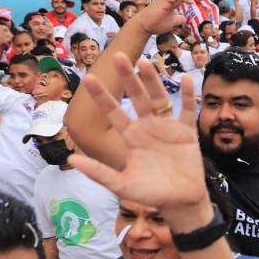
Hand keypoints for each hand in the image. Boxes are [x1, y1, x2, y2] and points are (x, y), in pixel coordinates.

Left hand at [68, 53, 210, 229]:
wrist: (179, 202)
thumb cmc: (150, 194)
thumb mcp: (120, 184)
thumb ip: (97, 172)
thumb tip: (70, 160)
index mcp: (130, 137)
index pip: (113, 111)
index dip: (102, 96)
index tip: (89, 78)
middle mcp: (147, 127)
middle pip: (136, 97)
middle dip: (127, 77)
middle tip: (118, 56)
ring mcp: (167, 127)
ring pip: (159, 98)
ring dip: (153, 81)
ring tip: (146, 62)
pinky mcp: (186, 132)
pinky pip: (187, 111)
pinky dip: (188, 96)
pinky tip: (187, 79)